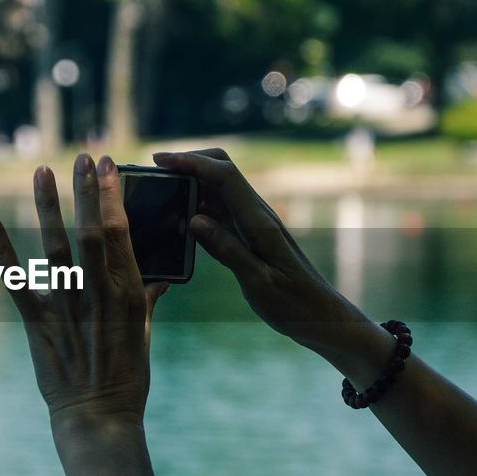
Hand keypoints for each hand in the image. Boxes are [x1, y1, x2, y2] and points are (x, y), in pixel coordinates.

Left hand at [0, 153, 168, 432]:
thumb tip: (158, 277)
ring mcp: (67, 308)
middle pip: (91, 231)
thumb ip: (147, 300)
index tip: (107, 165)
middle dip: (85, 191)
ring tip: (42, 171)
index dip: (112, 196)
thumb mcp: (145, 334)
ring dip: (47, 207)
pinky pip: (16, 283)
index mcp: (130, 293)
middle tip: (81, 157)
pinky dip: (1, 251)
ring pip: (55, 248)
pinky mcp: (39, 325)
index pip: (121, 233)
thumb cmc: (127, 378)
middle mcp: (99, 295)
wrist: (98, 418)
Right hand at [152, 148, 345, 350]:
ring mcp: (253, 223)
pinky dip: (198, 207)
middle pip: (221, 169)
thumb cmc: (294, 304)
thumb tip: (194, 220)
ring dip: (191, 185)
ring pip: (218, 189)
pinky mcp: (250, 235)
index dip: (191, 162)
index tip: (160, 160)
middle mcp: (256, 215)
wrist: (319, 315)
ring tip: (162, 194)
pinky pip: (220, 212)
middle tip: (157, 173)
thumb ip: (227, 250)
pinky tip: (181, 221)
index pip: (224, 175)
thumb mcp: (258, 282)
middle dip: (190, 162)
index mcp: (259, 222)